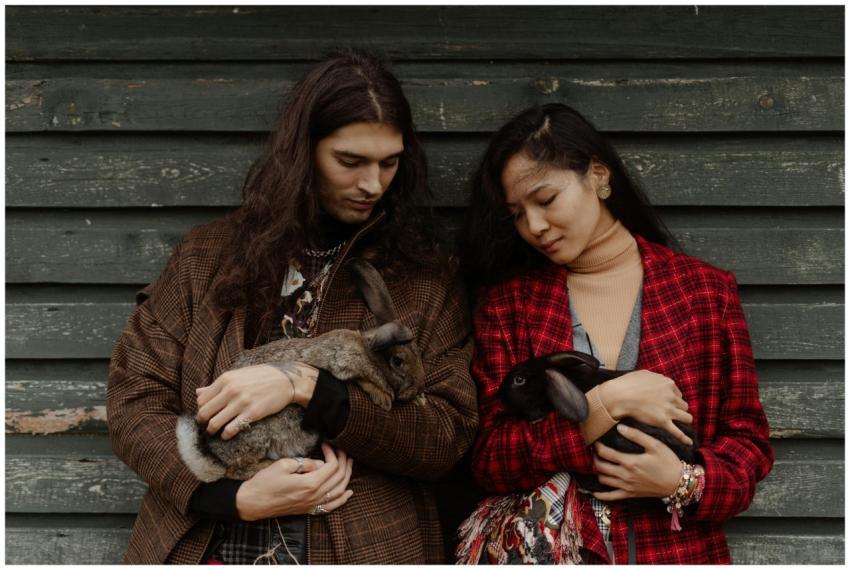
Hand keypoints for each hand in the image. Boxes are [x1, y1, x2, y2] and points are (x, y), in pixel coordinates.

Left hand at [197, 361, 317, 439]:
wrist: (286, 380)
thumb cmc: (261, 376)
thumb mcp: (237, 375)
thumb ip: (217, 385)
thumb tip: (198, 392)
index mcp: (225, 379)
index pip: (201, 400)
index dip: (201, 409)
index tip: (207, 414)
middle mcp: (230, 390)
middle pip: (204, 412)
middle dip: (203, 422)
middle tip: (207, 425)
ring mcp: (241, 402)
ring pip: (214, 423)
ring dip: (212, 430)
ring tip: (216, 431)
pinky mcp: (252, 413)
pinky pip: (231, 429)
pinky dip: (226, 435)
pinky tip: (228, 434)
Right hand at [236, 443, 353, 520]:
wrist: (252, 502)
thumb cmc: (265, 482)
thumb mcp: (283, 465)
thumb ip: (305, 463)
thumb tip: (320, 463)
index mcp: (310, 484)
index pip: (332, 466)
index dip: (332, 453)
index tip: (326, 444)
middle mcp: (314, 496)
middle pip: (339, 478)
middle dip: (343, 461)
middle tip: (340, 450)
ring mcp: (312, 505)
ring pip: (339, 491)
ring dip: (346, 476)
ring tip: (348, 463)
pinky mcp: (308, 510)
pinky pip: (331, 507)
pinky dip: (342, 499)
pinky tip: (349, 492)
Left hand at [591, 424, 682, 500]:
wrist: (678, 483)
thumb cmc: (668, 462)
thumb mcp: (655, 445)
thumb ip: (637, 435)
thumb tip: (620, 427)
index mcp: (630, 462)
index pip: (605, 453)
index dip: (597, 447)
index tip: (595, 441)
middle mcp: (625, 475)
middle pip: (600, 467)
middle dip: (595, 458)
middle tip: (595, 451)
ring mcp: (627, 487)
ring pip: (603, 480)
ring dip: (597, 471)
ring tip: (598, 463)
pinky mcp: (630, 494)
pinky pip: (611, 497)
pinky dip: (600, 495)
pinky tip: (593, 491)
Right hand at [599, 370, 693, 445]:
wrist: (618, 396)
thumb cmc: (627, 384)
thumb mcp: (644, 374)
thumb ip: (656, 377)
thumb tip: (659, 381)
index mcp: (668, 384)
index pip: (678, 394)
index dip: (673, 399)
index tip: (668, 403)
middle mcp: (671, 396)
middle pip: (683, 405)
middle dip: (678, 409)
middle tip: (672, 414)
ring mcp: (668, 409)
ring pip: (686, 417)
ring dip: (684, 421)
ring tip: (680, 425)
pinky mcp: (662, 422)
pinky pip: (678, 432)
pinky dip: (684, 438)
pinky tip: (689, 442)